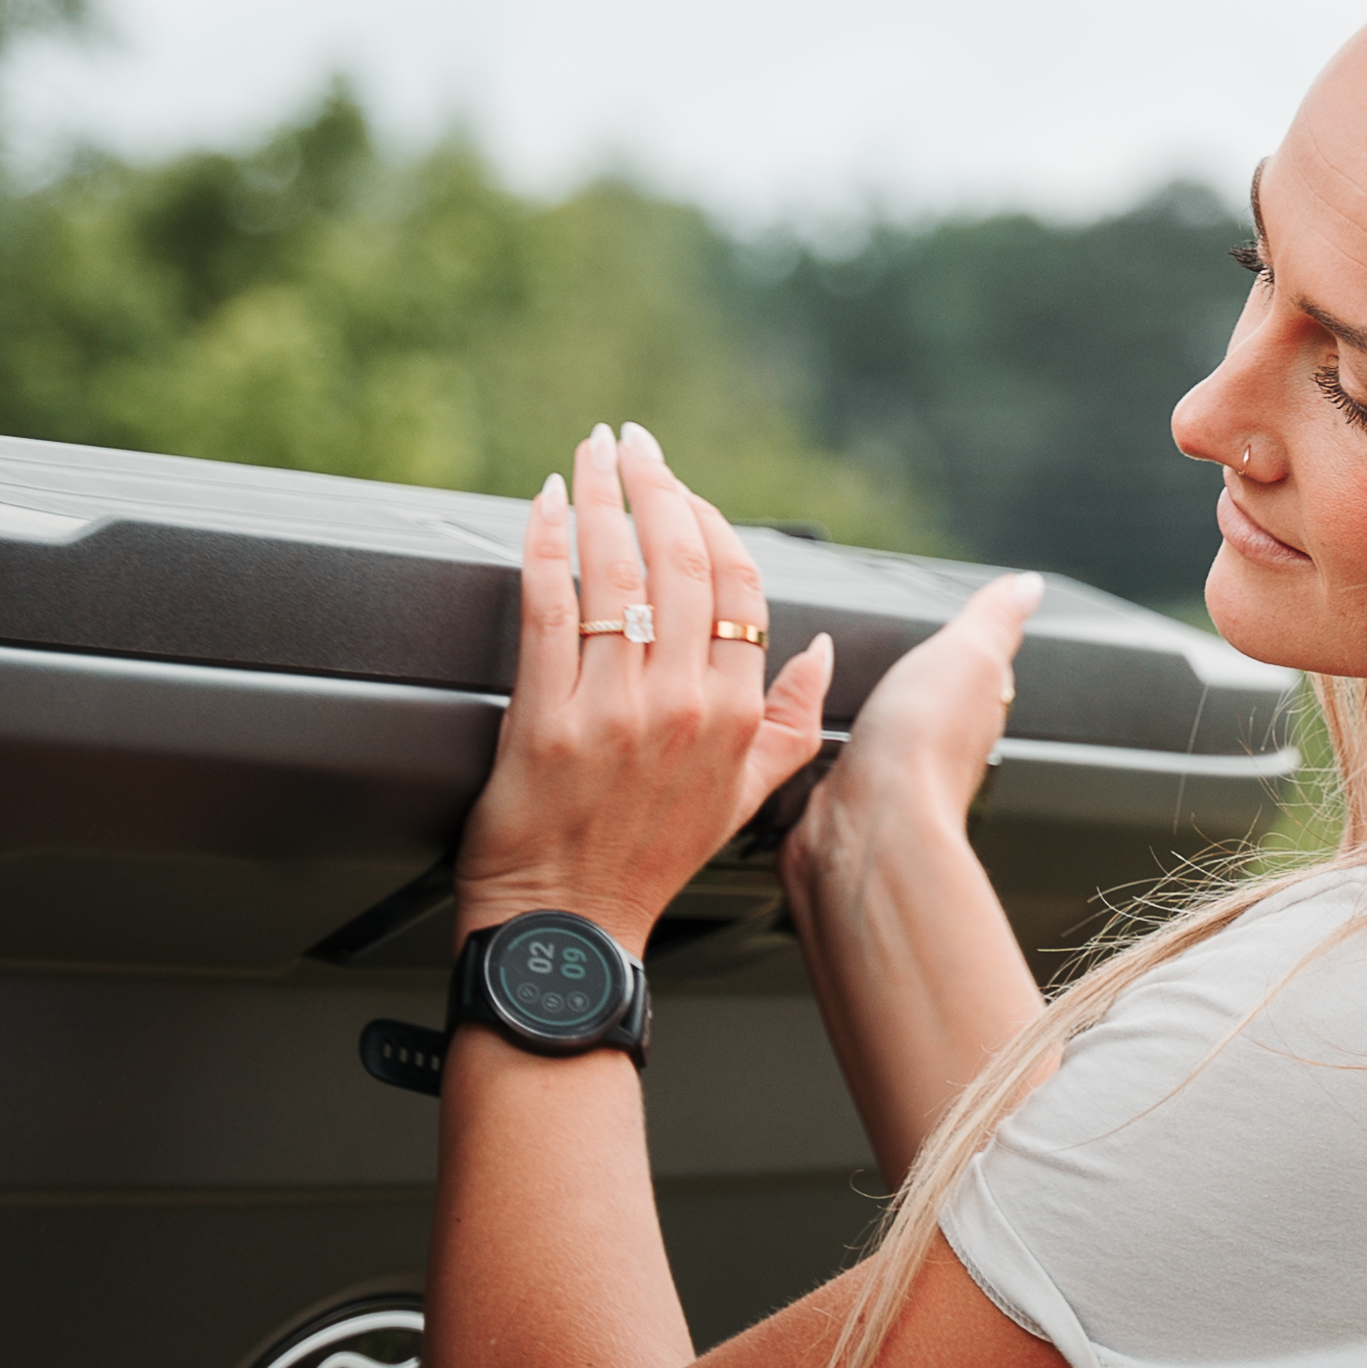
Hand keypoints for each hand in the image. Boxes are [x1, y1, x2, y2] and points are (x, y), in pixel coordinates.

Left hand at [465, 424, 838, 938]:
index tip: (683, 487)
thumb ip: (790, 722)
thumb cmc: (646, 862)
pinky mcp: (547, 719)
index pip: (741, 590)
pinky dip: (547, 545)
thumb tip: (820, 655)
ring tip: (592, 451)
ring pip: (616, 573)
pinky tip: (547, 502)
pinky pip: (549, 607)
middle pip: (680, 563)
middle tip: (632, 440)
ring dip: (603, 494)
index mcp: (735, 717)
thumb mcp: (742, 799)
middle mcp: (683, 707)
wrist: (569, 927)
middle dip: (656, 484)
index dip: (712, 522)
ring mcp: (614, 710)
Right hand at [794, 568, 1037, 932]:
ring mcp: (886, 775)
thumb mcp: (969, 653)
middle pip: (927, 705)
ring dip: (864, 715)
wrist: (866, 824)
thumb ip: (994, 618)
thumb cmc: (922, 748)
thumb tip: (1029, 585)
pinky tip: (814, 736)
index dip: (965, 648)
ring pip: (880, 735)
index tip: (951, 625)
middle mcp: (935, 748)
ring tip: (842, 686)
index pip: (977, 674)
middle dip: (910, 682)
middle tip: (890, 653)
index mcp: (972, 710)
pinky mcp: (839, 796)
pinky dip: (827, 746)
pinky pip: (836, 762)